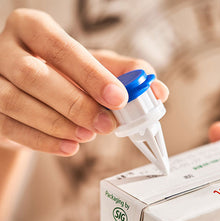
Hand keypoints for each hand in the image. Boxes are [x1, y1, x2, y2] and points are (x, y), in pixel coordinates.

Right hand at [0, 9, 167, 155]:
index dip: (90, 74)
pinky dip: (44, 141)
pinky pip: (12, 128)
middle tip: (107, 124)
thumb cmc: (64, 73)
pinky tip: (70, 146)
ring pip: (18, 104)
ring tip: (89, 135)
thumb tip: (158, 91)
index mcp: (33, 29)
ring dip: (58, 124)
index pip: (61, 47)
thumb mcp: (94, 66)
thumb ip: (125, 74)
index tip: (119, 98)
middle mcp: (6, 50)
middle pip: (34, 76)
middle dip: (75, 104)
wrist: (32, 92)